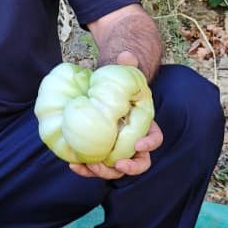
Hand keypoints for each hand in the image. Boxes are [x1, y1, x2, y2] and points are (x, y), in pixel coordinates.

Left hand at [70, 50, 158, 180]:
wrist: (98, 95)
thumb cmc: (114, 85)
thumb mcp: (122, 73)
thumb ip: (127, 64)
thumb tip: (126, 55)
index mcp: (144, 126)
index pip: (155, 139)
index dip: (149, 144)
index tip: (138, 145)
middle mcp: (133, 143)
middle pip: (139, 163)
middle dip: (130, 168)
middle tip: (115, 164)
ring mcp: (116, 151)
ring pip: (116, 170)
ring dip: (104, 172)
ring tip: (90, 166)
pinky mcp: (99, 155)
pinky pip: (95, 167)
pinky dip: (85, 169)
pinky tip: (73, 164)